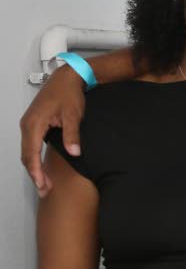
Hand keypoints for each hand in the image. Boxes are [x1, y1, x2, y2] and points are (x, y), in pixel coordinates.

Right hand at [20, 66, 85, 195]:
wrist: (67, 77)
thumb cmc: (69, 93)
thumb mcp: (73, 115)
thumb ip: (72, 135)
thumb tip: (74, 153)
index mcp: (33, 124)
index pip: (31, 154)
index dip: (36, 172)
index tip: (43, 185)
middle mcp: (27, 125)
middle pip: (26, 156)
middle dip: (35, 175)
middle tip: (45, 191)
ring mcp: (29, 124)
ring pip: (27, 152)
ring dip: (34, 168)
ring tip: (44, 183)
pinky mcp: (34, 124)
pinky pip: (30, 145)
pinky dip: (34, 158)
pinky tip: (42, 167)